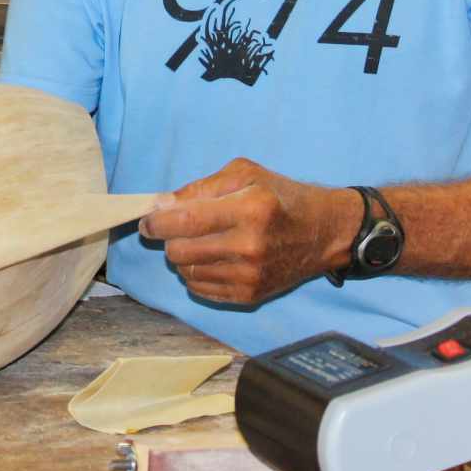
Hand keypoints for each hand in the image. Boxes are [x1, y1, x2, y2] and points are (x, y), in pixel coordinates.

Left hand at [138, 158, 356, 305]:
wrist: (322, 232)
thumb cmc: (280, 196)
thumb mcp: (245, 173)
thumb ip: (199, 187)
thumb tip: (161, 206)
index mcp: (248, 209)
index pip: (184, 222)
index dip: (156, 222)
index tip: (148, 220)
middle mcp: (249, 246)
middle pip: (179, 250)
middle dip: (170, 238)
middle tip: (178, 228)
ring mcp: (249, 276)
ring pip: (186, 271)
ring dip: (184, 255)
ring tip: (203, 241)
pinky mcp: (249, 296)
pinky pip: (200, 289)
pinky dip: (197, 273)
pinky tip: (213, 258)